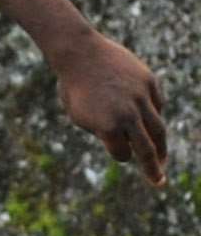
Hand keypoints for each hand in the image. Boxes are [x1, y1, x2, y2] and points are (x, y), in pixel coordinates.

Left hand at [53, 32, 168, 186]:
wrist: (79, 54)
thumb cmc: (74, 89)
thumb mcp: (80, 117)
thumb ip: (102, 132)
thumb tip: (124, 143)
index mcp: (108, 126)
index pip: (123, 154)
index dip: (119, 155)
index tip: (117, 152)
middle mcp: (129, 114)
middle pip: (148, 149)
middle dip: (154, 168)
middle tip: (159, 182)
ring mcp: (142, 98)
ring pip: (158, 128)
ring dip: (161, 146)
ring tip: (161, 158)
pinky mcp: (149, 82)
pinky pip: (157, 104)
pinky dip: (154, 114)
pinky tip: (149, 121)